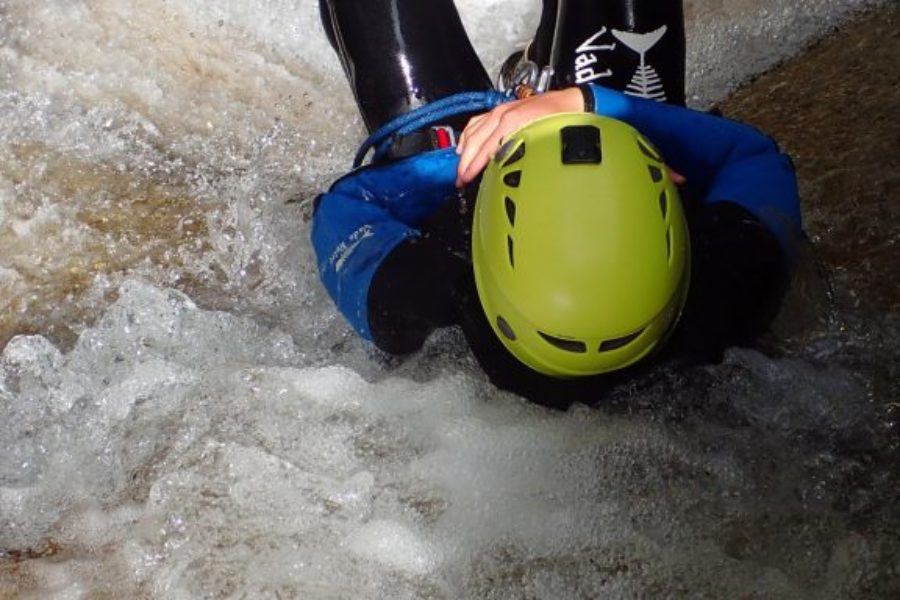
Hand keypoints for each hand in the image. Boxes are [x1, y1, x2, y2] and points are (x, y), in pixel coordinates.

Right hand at [455, 87, 583, 186]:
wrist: (571, 104)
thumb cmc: (561, 120)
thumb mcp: (542, 141)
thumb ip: (520, 154)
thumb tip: (503, 170)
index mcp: (511, 122)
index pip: (485, 148)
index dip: (473, 166)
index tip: (465, 178)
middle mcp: (502, 115)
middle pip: (474, 141)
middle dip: (465, 161)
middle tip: (460, 178)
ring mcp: (500, 111)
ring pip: (473, 131)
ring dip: (464, 150)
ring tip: (461, 167)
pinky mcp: (502, 110)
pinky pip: (477, 122)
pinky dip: (468, 135)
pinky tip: (465, 144)